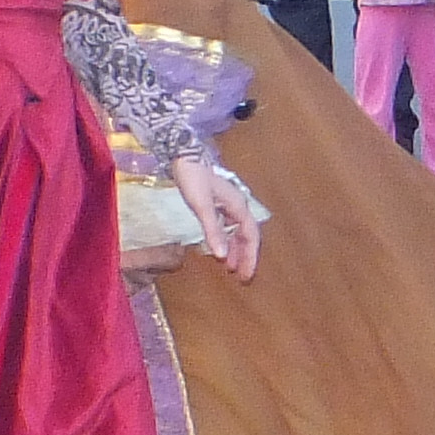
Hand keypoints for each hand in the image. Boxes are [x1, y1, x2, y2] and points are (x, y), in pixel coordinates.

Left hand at [176, 155, 263, 281]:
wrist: (183, 156)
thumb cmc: (194, 178)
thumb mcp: (202, 206)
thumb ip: (213, 231)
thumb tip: (222, 255)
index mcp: (239, 206)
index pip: (251, 236)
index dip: (250, 257)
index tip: (247, 276)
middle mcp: (238, 206)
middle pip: (247, 236)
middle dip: (246, 257)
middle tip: (242, 278)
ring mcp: (228, 205)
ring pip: (238, 232)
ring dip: (236, 250)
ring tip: (231, 268)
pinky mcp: (218, 203)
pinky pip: (228, 227)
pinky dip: (227, 240)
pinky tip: (220, 249)